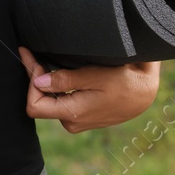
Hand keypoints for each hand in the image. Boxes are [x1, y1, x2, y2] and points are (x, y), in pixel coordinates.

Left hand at [17, 46, 159, 133]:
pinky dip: (54, 85)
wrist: (144, 93)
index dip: (30, 81)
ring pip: (48, 100)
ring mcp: (76, 120)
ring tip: (43, 59)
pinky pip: (59, 101)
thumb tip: (38, 81)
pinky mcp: (80, 115)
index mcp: (73, 114)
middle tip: (32, 52)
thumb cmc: (123, 82)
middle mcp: (71, 122)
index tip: (33, 58)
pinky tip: (56, 70)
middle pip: (39, 101)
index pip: (34, 105)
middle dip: (34, 77)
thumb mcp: (95, 76)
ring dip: (44, 80)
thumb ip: (66, 80)